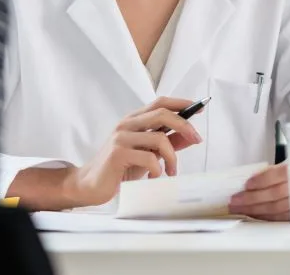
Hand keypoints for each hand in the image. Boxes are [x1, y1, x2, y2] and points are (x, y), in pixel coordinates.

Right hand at [63, 96, 203, 207]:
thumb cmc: (120, 169)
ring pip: (160, 138)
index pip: (160, 102)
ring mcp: (121, 138)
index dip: (181, 103)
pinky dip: (158, 170)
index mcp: (133, 121)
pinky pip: (150, 158)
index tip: (199, 108)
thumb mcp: (148, 154)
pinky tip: (154, 178)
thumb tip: (190, 136)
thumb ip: (167, 144)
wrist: (89, 186)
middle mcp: (127, 124)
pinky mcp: (118, 154)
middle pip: (162, 113)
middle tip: (197, 140)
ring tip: (171, 172)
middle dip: (185, 126)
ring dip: (172, 158)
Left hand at [228, 163, 289, 220]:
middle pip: (275, 195)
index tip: (247, 184)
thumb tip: (252, 178)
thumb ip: (276, 171)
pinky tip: (255, 215)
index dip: (262, 180)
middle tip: (235, 200)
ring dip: (256, 210)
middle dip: (252, 199)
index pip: (280, 175)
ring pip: (277, 209)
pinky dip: (267, 217)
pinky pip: (282, 218)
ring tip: (240, 208)